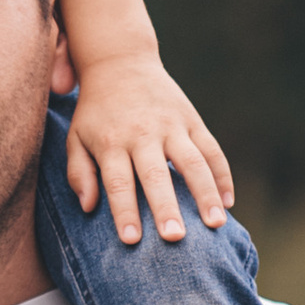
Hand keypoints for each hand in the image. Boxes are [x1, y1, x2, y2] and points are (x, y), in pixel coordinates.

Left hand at [65, 53, 233, 244]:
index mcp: (111, 142)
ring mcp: (171, 126)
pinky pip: (212, 150)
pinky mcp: (192, 120)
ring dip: (206, 194)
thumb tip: (89, 207)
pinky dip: (223, 175)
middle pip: (156, 176)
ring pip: (193, 162)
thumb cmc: (95, 112)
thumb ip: (79, 173)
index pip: (118, 182)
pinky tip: (228, 202)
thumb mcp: (75, 138)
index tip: (131, 240)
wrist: (120, 63)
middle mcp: (143, 134)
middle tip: (176, 238)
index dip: (125, 211)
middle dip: (166, 208)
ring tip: (216, 225)